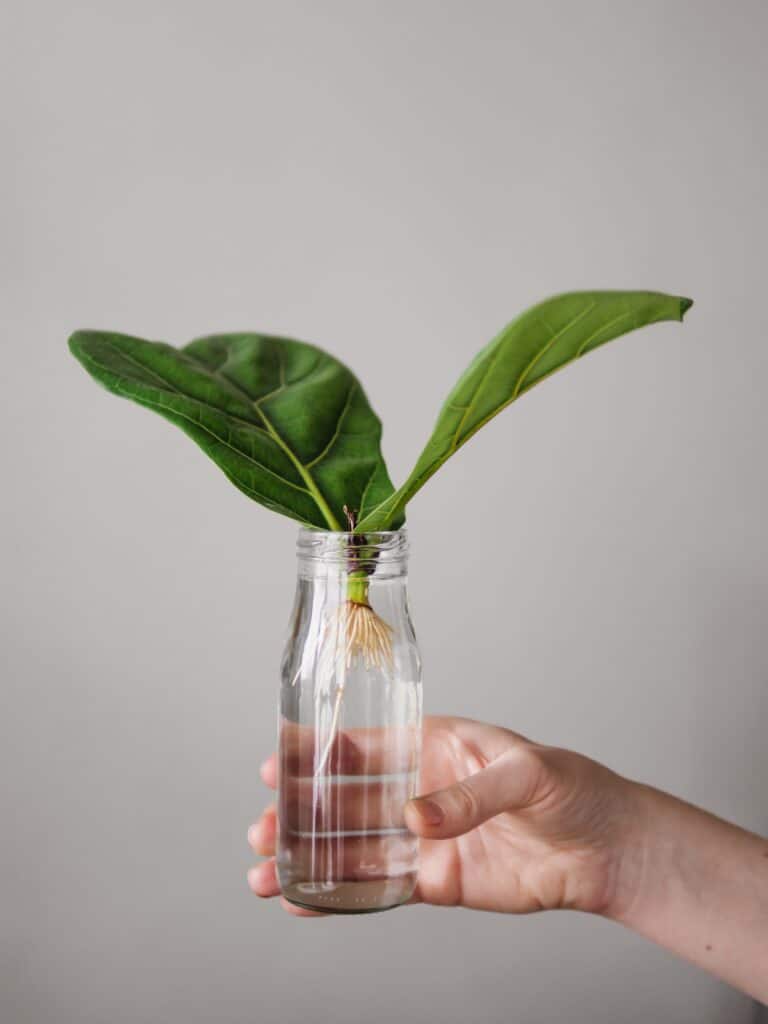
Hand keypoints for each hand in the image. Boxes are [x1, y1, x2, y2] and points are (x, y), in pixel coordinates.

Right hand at [247, 715, 639, 916]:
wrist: (606, 849)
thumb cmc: (572, 789)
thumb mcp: (527, 773)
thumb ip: (470, 795)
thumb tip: (414, 818)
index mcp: (437, 745)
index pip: (366, 746)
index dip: (318, 754)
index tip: (276, 763)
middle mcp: (421, 789)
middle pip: (347, 800)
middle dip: (300, 813)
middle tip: (261, 828)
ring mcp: (426, 838)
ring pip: (354, 847)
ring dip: (309, 858)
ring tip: (264, 873)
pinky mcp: (437, 881)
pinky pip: (380, 889)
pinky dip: (341, 896)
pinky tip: (305, 901)